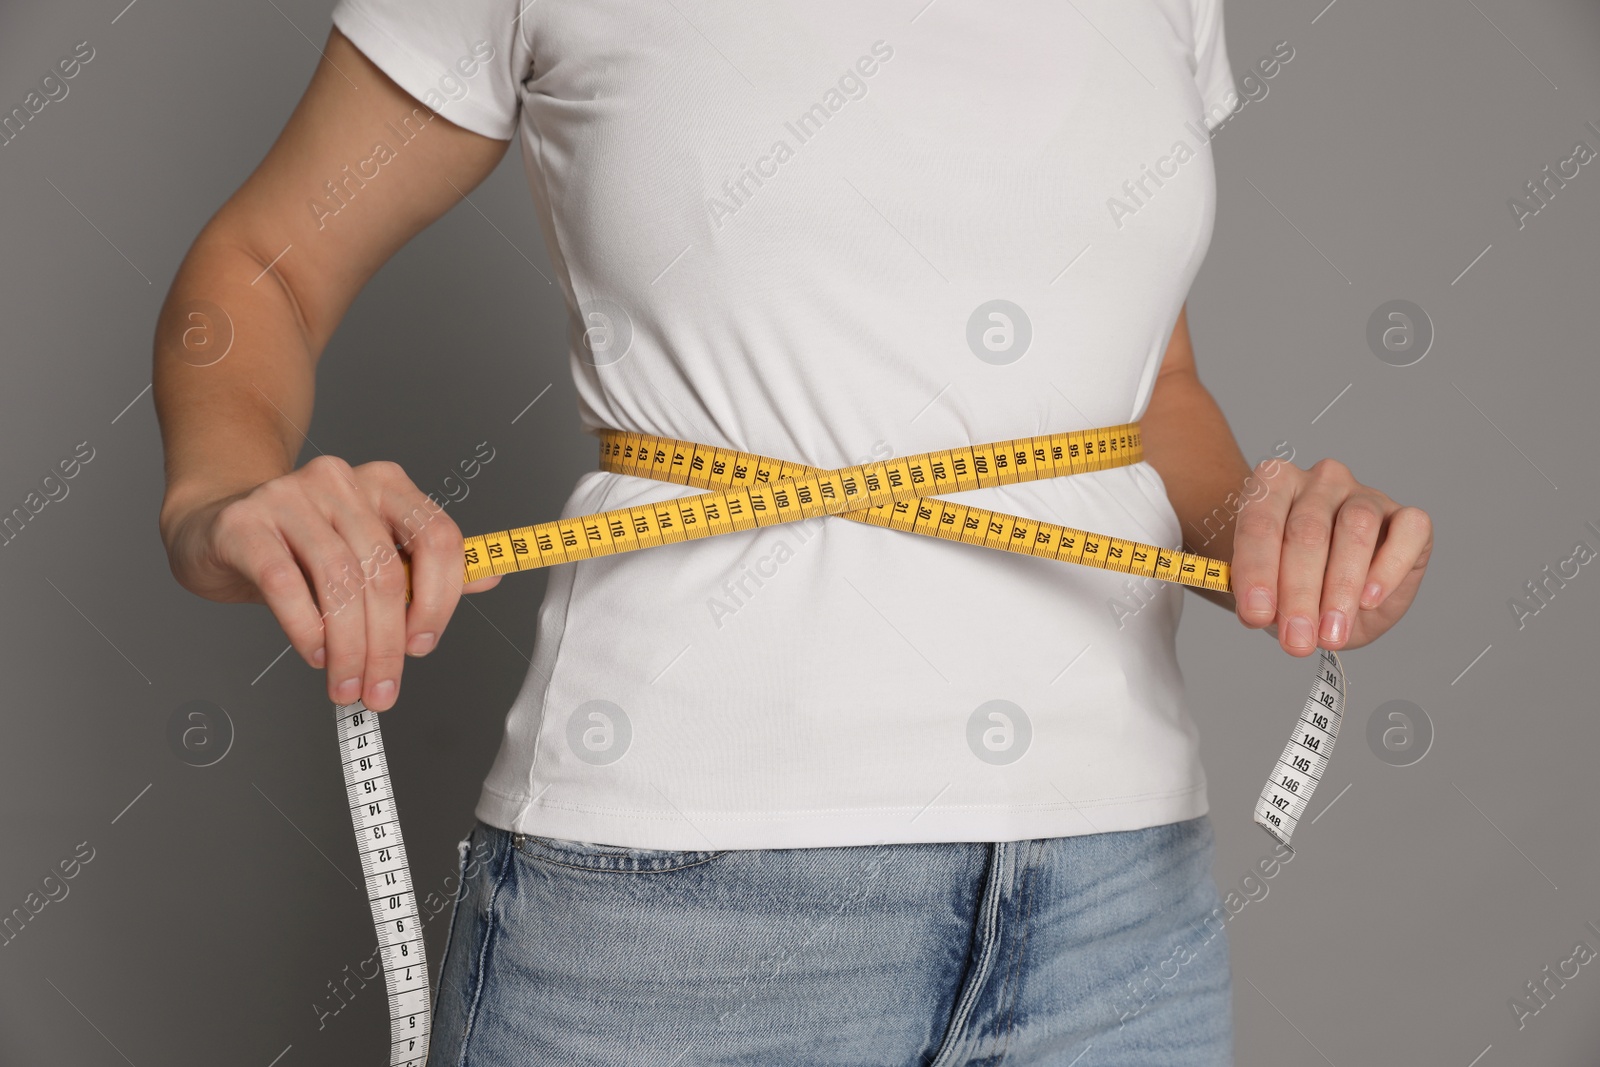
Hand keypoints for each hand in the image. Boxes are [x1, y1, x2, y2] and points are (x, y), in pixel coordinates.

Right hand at [161, 456, 500, 708]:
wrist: (212, 524)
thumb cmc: (298, 546)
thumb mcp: (367, 552)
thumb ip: (422, 566)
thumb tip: (489, 577)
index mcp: (385, 485)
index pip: (437, 538)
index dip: (439, 600)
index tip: (423, 646)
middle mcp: (342, 481)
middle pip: (385, 572)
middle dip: (388, 644)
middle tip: (381, 689)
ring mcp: (290, 496)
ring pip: (340, 581)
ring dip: (349, 647)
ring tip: (347, 684)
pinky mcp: (245, 523)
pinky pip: (286, 582)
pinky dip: (307, 628)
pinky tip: (315, 654)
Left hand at [1231, 457, 1431, 656]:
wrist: (1330, 589)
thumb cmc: (1292, 579)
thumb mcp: (1268, 589)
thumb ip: (1258, 593)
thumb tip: (1258, 613)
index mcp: (1274, 485)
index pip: (1260, 522)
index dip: (1256, 570)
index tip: (1256, 614)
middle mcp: (1321, 481)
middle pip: (1307, 531)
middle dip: (1299, 592)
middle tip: (1296, 639)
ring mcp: (1366, 494)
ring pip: (1355, 528)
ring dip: (1341, 587)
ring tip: (1330, 633)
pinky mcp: (1408, 517)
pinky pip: (1407, 531)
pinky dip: (1389, 568)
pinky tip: (1369, 600)